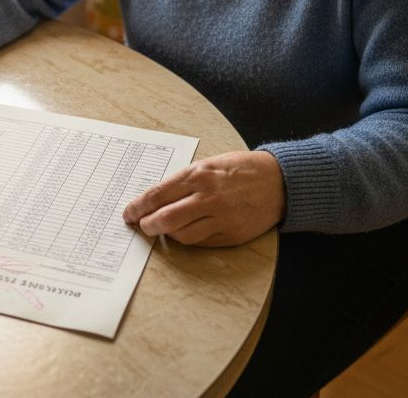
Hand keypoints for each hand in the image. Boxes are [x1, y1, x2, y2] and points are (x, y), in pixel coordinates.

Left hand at [122, 150, 285, 246]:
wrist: (279, 181)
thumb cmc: (241, 169)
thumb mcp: (209, 164)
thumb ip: (184, 180)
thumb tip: (157, 199)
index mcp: (199, 175)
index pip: (158, 195)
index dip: (138, 207)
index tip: (128, 213)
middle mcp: (208, 197)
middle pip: (166, 219)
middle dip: (148, 225)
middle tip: (142, 226)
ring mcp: (221, 218)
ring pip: (182, 235)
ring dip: (168, 235)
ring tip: (164, 229)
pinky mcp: (232, 234)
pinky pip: (202, 242)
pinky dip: (189, 239)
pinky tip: (186, 232)